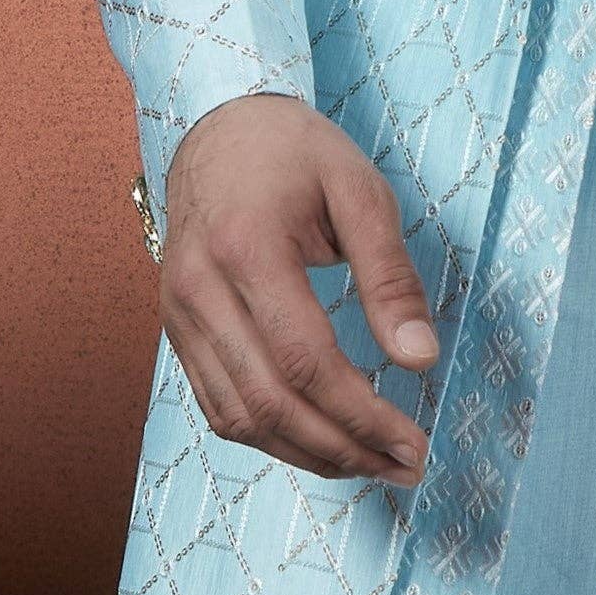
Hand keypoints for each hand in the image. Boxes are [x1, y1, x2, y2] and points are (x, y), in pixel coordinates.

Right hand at [157, 96, 439, 486]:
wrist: (216, 127)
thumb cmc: (294, 153)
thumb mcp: (360, 192)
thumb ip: (391, 276)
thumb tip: (419, 359)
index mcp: (247, 249)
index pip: (305, 361)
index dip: (362, 414)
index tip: (413, 441)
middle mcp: (200, 290)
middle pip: (270, 402)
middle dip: (343, 449)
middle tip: (404, 467)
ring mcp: (179, 315)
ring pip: (239, 418)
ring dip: (308, 455)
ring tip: (370, 465)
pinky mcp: (176, 330)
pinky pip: (218, 406)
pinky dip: (270, 437)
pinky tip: (319, 443)